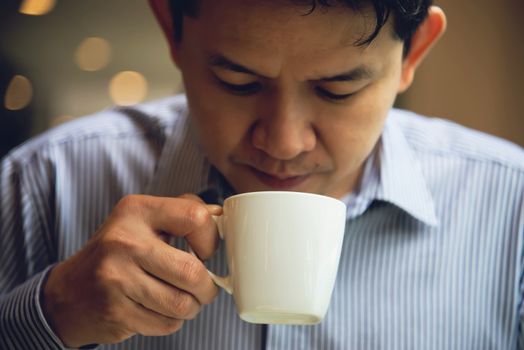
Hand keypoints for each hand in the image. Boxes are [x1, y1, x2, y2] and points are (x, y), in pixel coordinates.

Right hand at [42, 194, 220, 346]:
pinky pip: (167, 323)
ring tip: (181, 299)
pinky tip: (159, 310)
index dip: (210, 238)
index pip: (195, 217)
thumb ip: (181, 213)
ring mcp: (117, 278)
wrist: (69, 293)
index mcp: (136, 211)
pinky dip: (172, 321)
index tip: (204, 251)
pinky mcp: (116, 311)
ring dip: (191, 307)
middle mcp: (124, 241)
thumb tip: (220, 217)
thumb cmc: (118, 252)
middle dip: (206, 287)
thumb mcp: (143, 220)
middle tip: (203, 288)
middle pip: (192, 271)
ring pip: (182, 303)